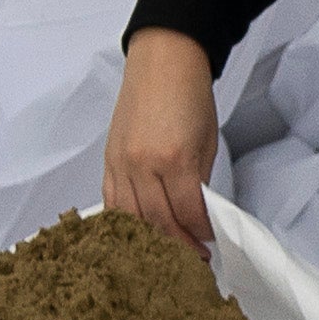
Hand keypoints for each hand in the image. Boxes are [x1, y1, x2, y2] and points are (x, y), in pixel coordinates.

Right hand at [106, 28, 221, 244]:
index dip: (201, 233)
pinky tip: (138, 233)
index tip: (210, 240)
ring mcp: (120, 163)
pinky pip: (111, 201)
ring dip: (151, 238)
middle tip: (193, 257)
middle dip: (179, 244)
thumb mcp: (208, 141)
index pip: (188, 213)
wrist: (162, 62)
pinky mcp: (108, 160)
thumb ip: (199, 181)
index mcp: (174, 159)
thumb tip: (197, 214)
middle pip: (158, 221)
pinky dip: (124, 221)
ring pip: (131, 218)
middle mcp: (142, 164)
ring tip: (168, 250)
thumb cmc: (188, 94)